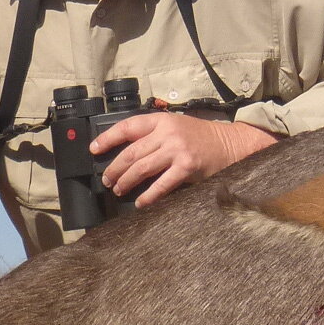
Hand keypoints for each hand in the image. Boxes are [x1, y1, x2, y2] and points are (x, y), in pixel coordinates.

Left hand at [91, 112, 276, 206]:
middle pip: (131, 152)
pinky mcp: (186, 167)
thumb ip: (153, 135)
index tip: (94, 149)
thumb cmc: (200, 137)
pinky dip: (148, 196)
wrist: (229, 144)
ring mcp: (176, 150)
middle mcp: (167, 133)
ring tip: (118, 189)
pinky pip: (161, 184)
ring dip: (126, 181)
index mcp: (161, 120)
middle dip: (115, 168)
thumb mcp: (175, 126)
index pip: (128, 127)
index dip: (108, 138)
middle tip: (107, 179)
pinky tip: (141, 203)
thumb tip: (126, 152)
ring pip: (142, 168)